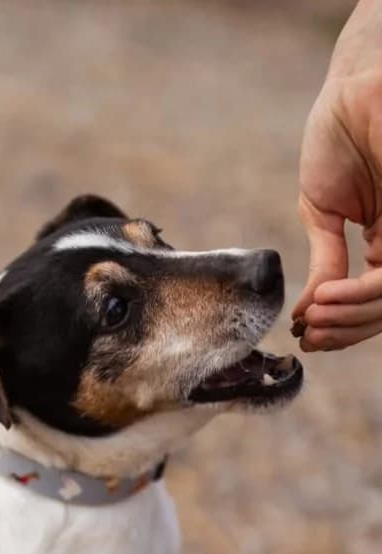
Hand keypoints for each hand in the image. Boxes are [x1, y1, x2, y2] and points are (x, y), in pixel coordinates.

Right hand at [293, 1, 381, 350]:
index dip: (342, 327)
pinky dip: (360, 293)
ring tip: (315, 316)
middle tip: (310, 334)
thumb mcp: (323, 211)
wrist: (352, 90)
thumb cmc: (339, 139)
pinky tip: (325, 297)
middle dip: (345, 328)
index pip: (372, 302)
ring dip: (350, 316)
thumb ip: (327, 258)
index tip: (307, 337)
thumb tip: (313, 309)